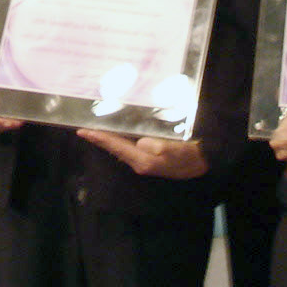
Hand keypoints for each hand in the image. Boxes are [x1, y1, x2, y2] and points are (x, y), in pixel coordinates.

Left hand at [76, 130, 208, 179]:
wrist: (204, 161)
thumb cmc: (189, 153)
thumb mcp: (176, 149)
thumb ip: (159, 147)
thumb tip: (143, 143)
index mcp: (142, 159)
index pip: (115, 146)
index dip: (99, 137)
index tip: (82, 130)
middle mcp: (140, 162)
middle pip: (114, 147)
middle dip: (100, 136)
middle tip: (85, 123)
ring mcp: (145, 161)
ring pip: (121, 147)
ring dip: (109, 137)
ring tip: (97, 124)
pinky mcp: (151, 157)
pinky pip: (129, 146)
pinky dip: (120, 137)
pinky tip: (119, 129)